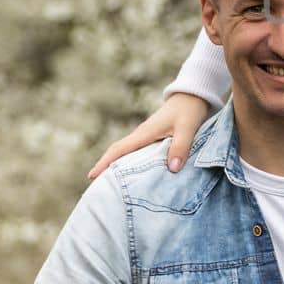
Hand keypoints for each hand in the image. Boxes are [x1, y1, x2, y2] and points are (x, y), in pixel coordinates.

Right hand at [88, 93, 211, 178]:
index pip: (119, 149)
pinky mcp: (153, 138)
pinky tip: (134, 175)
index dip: (105, 162)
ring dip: (117, 166)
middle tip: (97, 187)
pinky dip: (130, 163)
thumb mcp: (187, 128)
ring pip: (126, 153)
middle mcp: (141, 135)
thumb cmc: (189, 110)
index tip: (91, 176)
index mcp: (144, 133)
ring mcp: (146, 136)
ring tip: (111, 185)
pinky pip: (137, 152)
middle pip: (117, 152)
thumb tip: (173, 169)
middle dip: (105, 167)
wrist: (192, 96)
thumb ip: (181, 147)